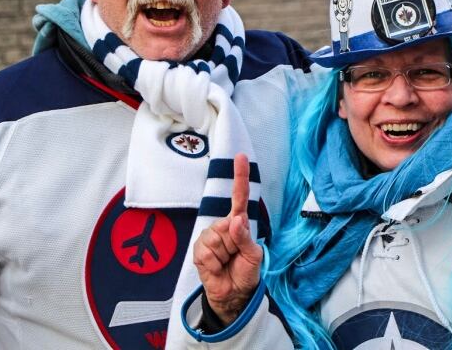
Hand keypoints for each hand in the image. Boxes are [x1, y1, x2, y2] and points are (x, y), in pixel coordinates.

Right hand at [193, 153, 262, 324]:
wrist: (232, 295)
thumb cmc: (245, 272)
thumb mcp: (253, 256)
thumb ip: (244, 238)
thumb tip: (235, 220)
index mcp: (239, 223)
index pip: (239, 197)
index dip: (240, 176)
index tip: (241, 157)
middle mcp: (223, 226)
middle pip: (227, 224)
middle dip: (234, 242)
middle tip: (235, 256)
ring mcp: (209, 237)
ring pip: (215, 238)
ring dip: (224, 254)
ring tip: (226, 262)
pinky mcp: (199, 250)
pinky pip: (206, 251)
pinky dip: (214, 262)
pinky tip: (216, 267)